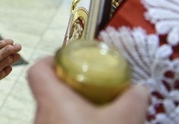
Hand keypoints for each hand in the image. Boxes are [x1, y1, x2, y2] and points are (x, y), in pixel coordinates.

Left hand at [27, 56, 148, 123]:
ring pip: (57, 114)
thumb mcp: (123, 119)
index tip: (74, 62)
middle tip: (97, 89)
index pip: (38, 70)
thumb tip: (140, 90)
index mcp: (51, 99)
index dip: (53, 61)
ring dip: (78, 112)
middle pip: (50, 92)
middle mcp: (42, 116)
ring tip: (103, 113)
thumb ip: (133, 100)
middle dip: (74, 89)